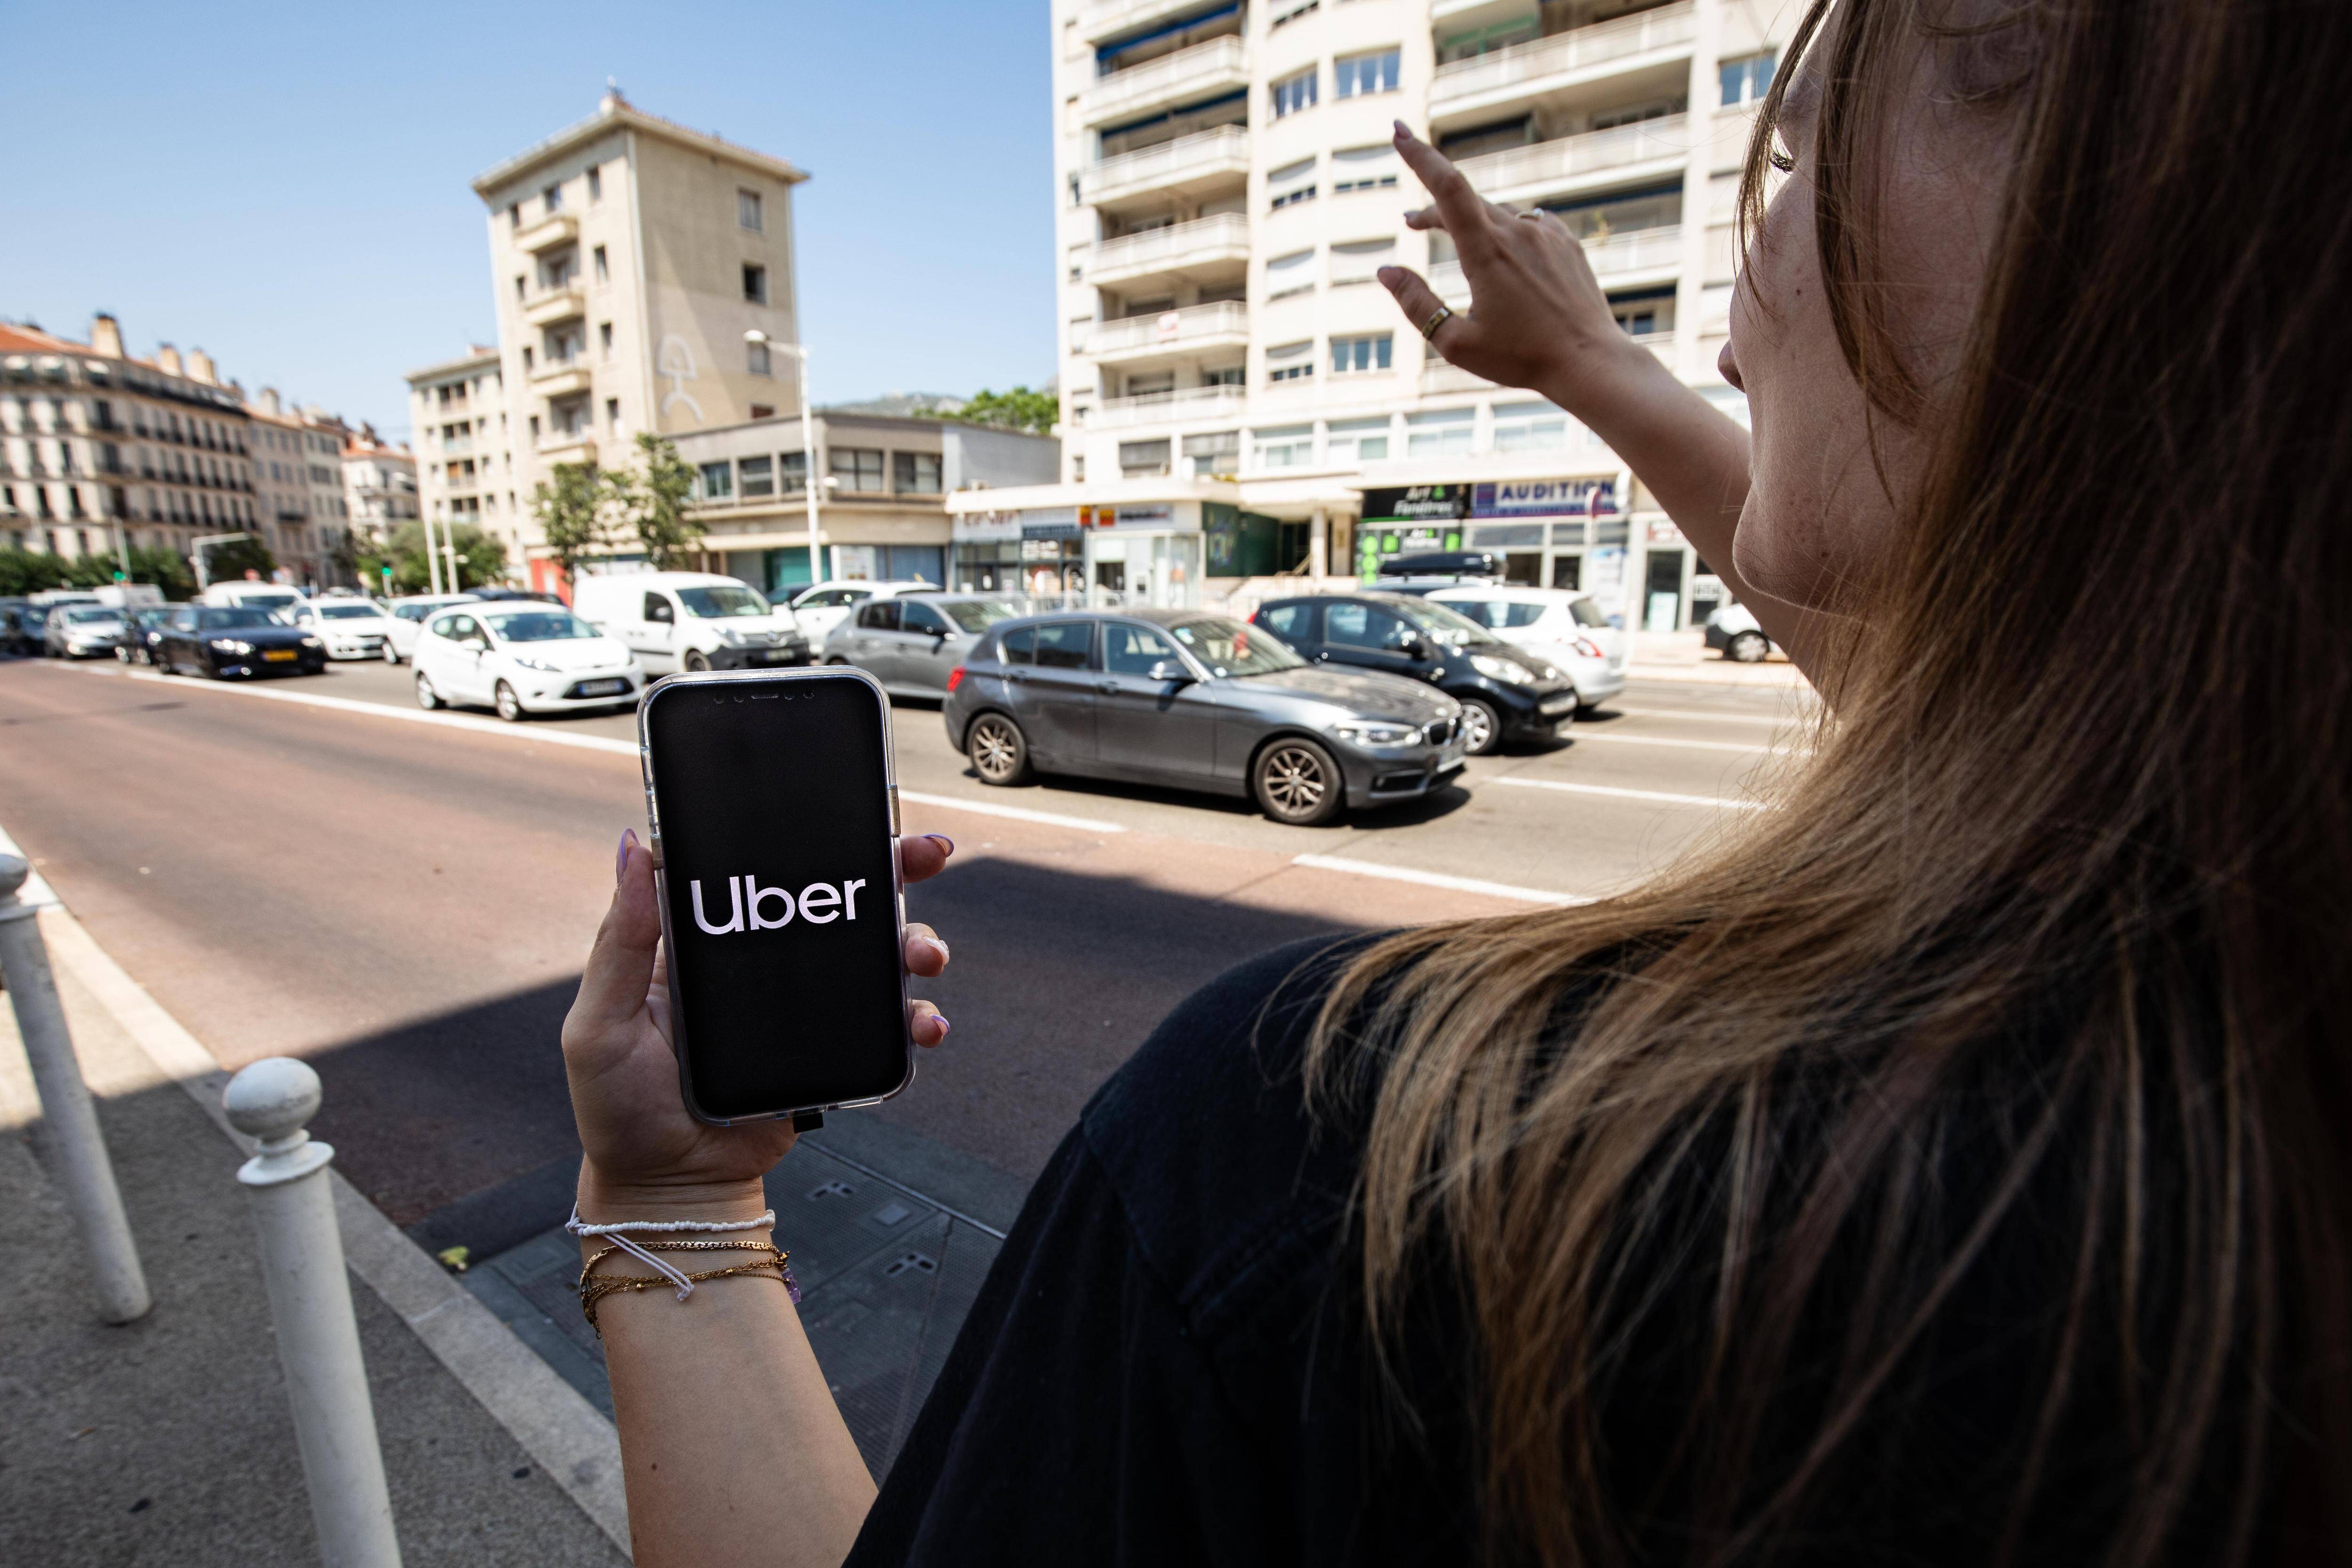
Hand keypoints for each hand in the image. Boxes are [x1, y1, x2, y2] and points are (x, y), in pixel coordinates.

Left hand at [561, 828, 956, 1219]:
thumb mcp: (599, 1022)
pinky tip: (924, 1026)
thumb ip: (620, 941)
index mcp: (709, 946)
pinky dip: (916, 1022)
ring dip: (916, 946)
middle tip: (927, 857)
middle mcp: (763, 971)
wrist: (669, 1189)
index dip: (811, 837)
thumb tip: (631, 847)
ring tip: (926, 958)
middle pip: (840, 904)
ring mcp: (803, 1013)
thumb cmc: (618, 1110)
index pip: (766, 873)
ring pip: (876, 960)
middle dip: (894, 874)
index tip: (854, 813)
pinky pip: (886, 1030)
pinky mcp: (832, 1056)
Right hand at [1377, 121, 1634, 404]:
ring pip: (1496, 212)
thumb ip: (1416, 303)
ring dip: (1468, 222)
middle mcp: (1517, 232)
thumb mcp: (1456, 342)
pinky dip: (1505, 229)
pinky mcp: (1566, 242)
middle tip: (1410, 223)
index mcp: (1486, 251)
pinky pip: (1527, 222)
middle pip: (1464, 200)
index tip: (1399, 131)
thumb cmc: (1521, 358)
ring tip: (1453, 241)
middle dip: (1433, 208)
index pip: (1447, 186)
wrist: (1590, 361)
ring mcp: (1546, 233)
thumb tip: (1384, 271)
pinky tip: (1502, 249)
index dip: (1419, 155)